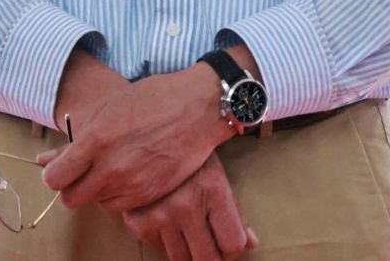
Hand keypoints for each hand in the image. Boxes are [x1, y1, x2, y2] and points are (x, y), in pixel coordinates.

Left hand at [39, 64, 231, 212]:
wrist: (198, 108)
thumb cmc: (152, 99)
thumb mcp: (107, 108)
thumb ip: (75, 139)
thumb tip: (45, 159)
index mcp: (95, 140)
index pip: (55, 179)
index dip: (54, 174)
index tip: (62, 168)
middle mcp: (111, 167)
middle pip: (71, 199)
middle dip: (72, 187)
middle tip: (83, 172)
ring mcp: (132, 184)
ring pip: (96, 204)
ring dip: (98, 191)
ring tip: (112, 168)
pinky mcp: (150, 195)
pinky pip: (121, 207)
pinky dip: (119, 196)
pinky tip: (129, 174)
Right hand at [121, 152, 258, 260]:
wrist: (144, 140)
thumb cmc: (188, 159)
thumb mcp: (216, 176)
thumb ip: (235, 213)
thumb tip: (251, 244)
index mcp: (212, 189)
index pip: (233, 244)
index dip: (233, 248)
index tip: (227, 243)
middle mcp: (185, 205)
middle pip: (208, 260)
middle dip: (212, 256)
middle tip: (209, 244)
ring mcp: (160, 216)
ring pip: (182, 259)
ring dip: (188, 250)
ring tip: (187, 228)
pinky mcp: (138, 223)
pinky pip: (159, 250)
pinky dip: (166, 242)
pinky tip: (166, 221)